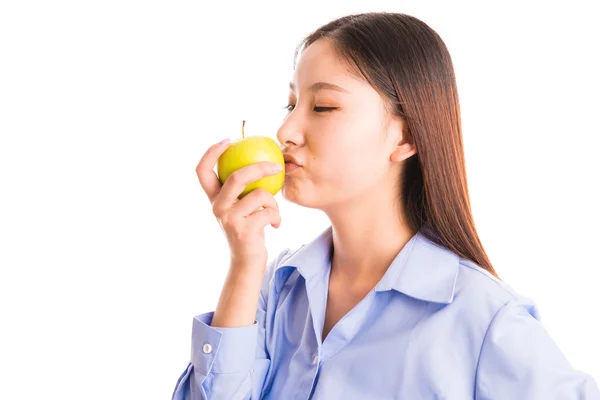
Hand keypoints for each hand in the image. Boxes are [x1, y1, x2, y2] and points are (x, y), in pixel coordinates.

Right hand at [196, 139, 282, 263]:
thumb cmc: (249, 230)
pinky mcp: (243, 229)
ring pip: (259, 195)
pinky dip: (278, 217)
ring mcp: (228, 218)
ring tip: (274, 212)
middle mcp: (217, 207)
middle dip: (259, 167)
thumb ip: (243, 189)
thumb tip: (262, 160)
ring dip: (274, 203)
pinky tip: (276, 225)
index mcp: (214, 198)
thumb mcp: (241, 208)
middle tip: (276, 166)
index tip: (228, 140)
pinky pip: (269, 211)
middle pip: (236, 176)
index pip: (202, 170)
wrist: (247, 262)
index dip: (211, 152)